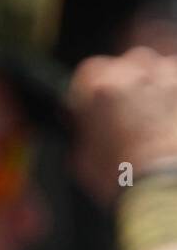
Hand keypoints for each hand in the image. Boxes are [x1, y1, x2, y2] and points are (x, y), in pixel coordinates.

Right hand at [68, 47, 176, 205]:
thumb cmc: (123, 177)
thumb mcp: (82, 159)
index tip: (89, 103)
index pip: (87, 71)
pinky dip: (172, 98)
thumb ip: (81, 130)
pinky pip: (175, 84)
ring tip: (151, 117)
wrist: (163, 186)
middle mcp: (136, 72)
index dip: (87, 89)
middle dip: (123, 84)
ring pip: (157, 69)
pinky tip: (167, 121)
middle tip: (123, 113)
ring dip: (152, 87)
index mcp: (101, 88)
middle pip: (126, 64)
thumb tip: (82, 124)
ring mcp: (169, 77)